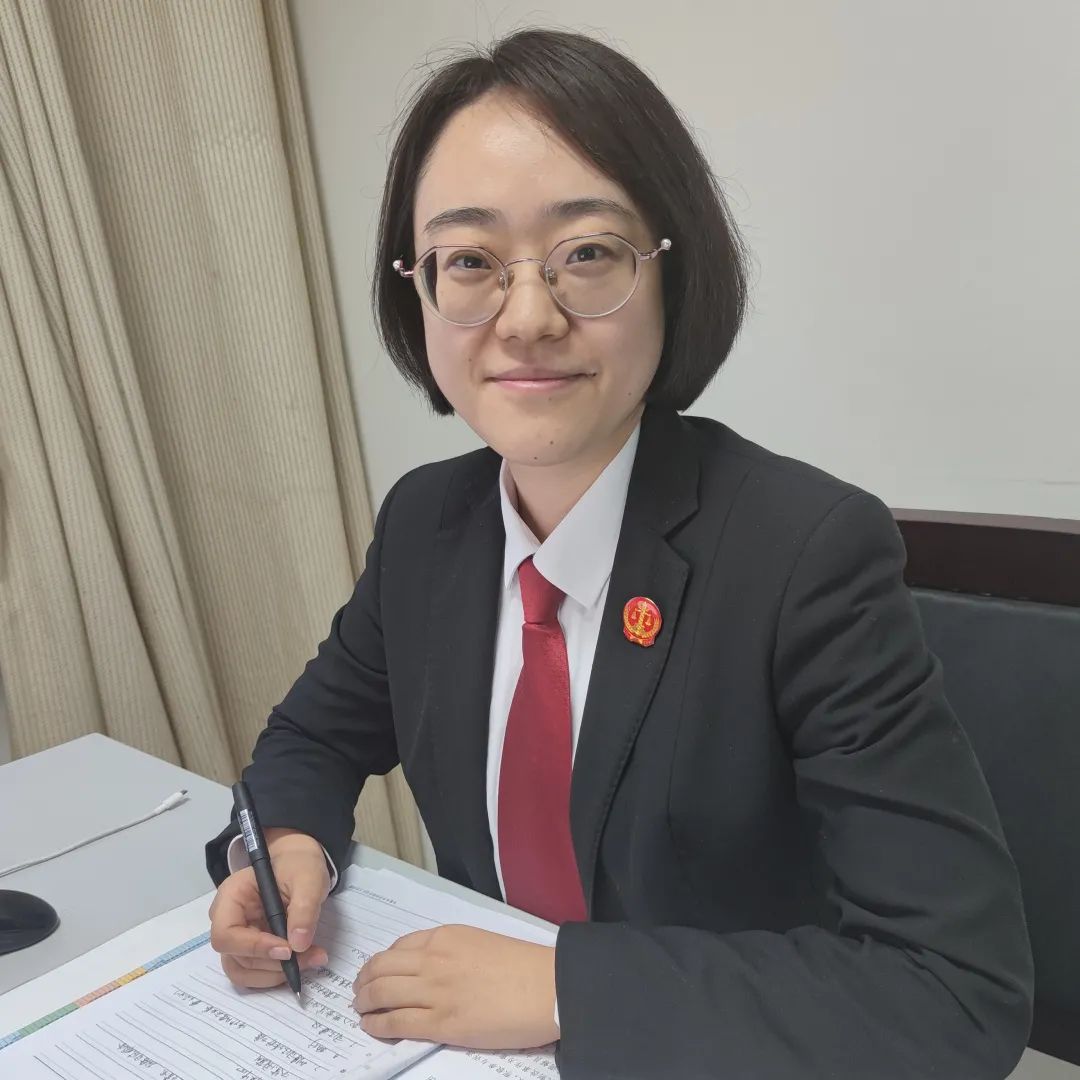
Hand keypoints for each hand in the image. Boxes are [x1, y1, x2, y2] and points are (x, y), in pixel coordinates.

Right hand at [209, 827, 331, 988]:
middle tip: (313, 957)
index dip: (253, 947)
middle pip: (236, 958)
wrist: (300, 866)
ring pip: (245, 972)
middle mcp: (226, 920)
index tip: (288, 950)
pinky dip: (279, 973)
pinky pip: (256, 972)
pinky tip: (304, 961)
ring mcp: (237, 938)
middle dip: (274, 964)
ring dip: (277, 974)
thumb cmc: (299, 866)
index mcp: (231, 897)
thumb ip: (304, 908)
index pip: (226, 934)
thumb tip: (298, 945)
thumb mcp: (308, 878)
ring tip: (313, 959)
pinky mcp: (250, 950)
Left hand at [352, 925, 558, 1049]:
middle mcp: (434, 960)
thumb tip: (430, 967)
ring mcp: (436, 992)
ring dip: (364, 1002)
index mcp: (446, 936)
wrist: (546, 988)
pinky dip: (377, 1024)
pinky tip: (372, 1026)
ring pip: (382, 993)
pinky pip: (397, 1022)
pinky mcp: (442, 1024)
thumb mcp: (481, 942)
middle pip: (382, 968)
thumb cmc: (522, 966)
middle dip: (364, 980)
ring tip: (360, 1009)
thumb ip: (452, 950)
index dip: (381, 961)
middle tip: (359, 991)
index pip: (399, 947)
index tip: (376, 971)